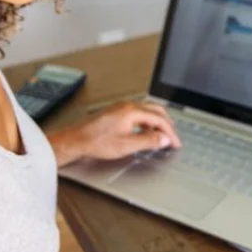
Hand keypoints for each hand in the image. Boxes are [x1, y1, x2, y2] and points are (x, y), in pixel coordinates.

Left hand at [52, 102, 181, 165]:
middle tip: (172, 138)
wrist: (76, 140)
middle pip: (156, 111)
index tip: (175, 142)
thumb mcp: (126, 145)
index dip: (170, 132)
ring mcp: (121, 108)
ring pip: (147, 111)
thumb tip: (164, 139)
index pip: (159, 119)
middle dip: (167, 125)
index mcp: (132, 112)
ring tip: (161, 136)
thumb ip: (148, 142)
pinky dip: (147, 122)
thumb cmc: (95, 142)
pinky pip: (138, 113)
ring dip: (157, 123)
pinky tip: (145, 132)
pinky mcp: (116, 112)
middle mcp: (127, 106)